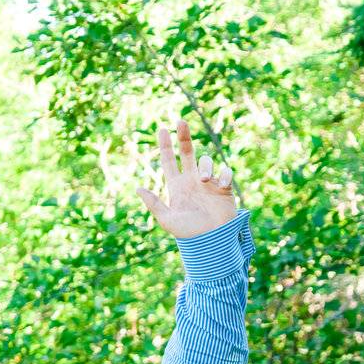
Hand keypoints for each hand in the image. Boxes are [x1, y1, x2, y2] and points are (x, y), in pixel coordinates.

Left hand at [137, 119, 237, 238]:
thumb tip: (138, 189)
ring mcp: (208, 183)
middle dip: (184, 136)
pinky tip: (221, 185)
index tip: (162, 129)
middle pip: (187, 152)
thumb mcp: (168, 220)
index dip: (165, 145)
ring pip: (206, 161)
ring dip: (205, 166)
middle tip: (181, 121)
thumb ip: (154, 204)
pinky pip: (225, 172)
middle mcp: (192, 181)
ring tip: (205, 179)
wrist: (212, 242)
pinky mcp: (224, 188)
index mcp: (177, 186)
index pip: (169, 161)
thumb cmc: (189, 234)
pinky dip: (224, 175)